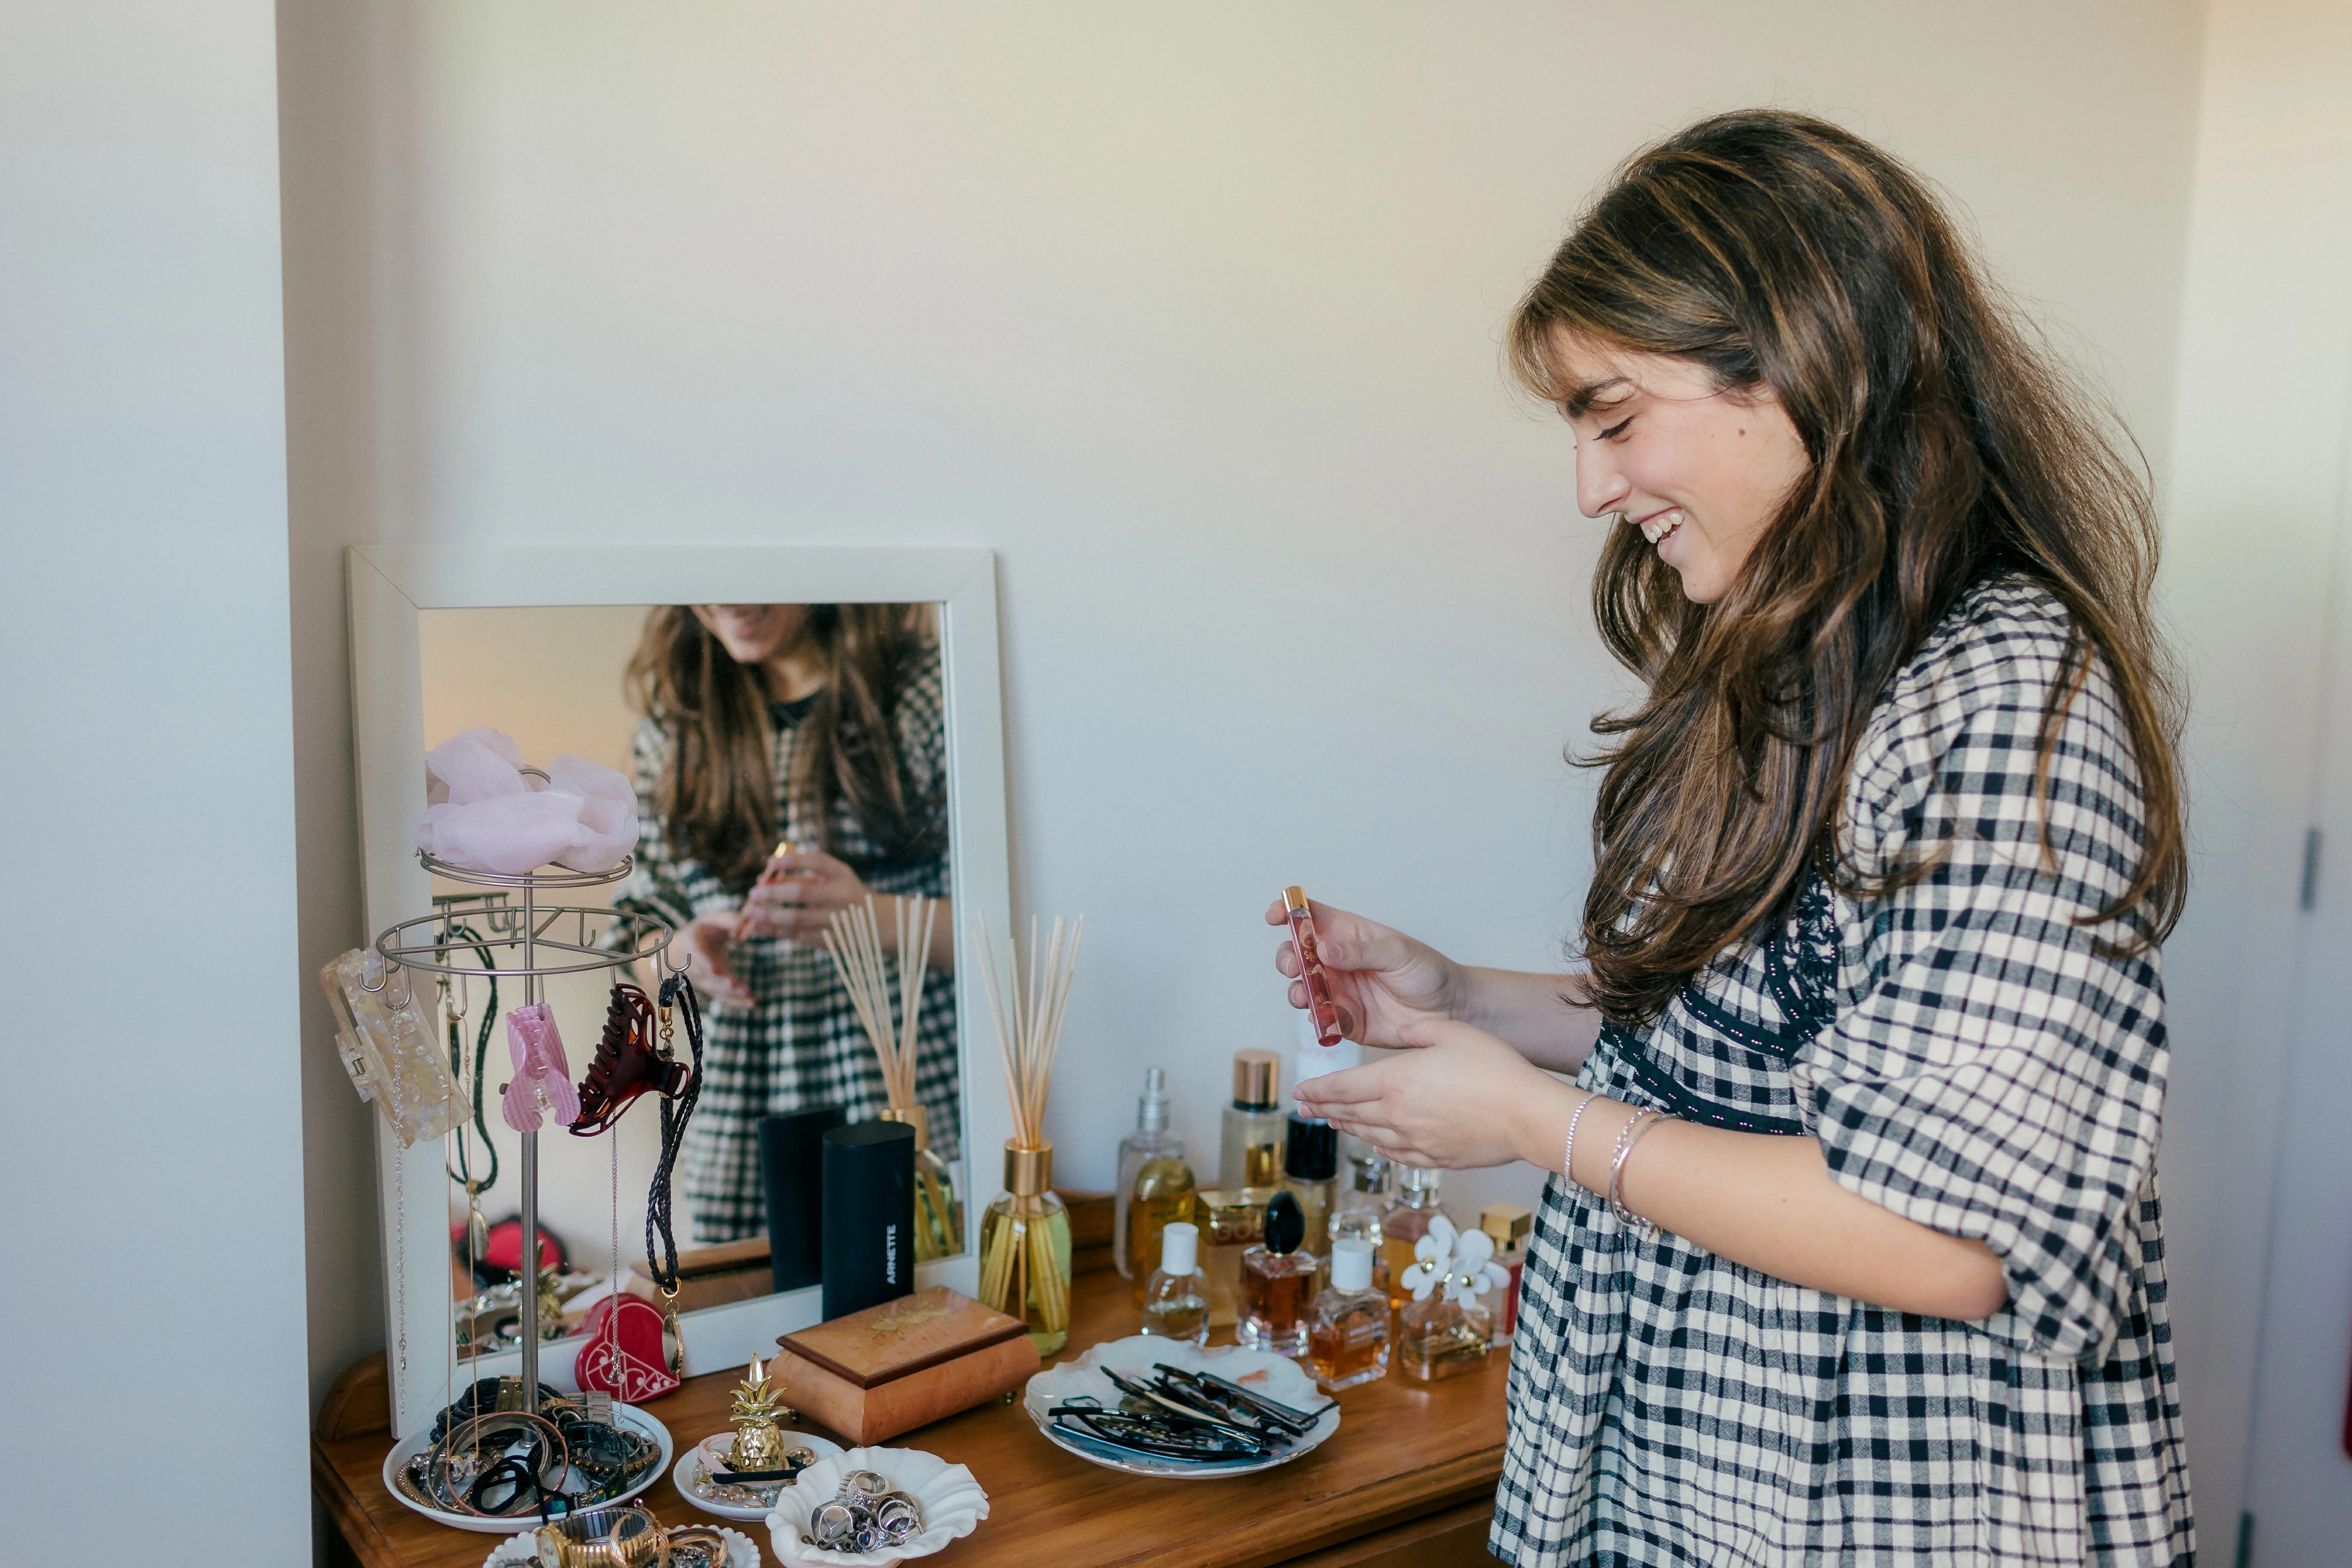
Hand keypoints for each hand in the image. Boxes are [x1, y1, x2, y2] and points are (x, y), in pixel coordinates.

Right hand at [682, 910, 751, 1006]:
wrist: (683, 951)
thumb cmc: (703, 931)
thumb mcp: (713, 920)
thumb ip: (729, 920)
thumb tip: (747, 926)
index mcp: (691, 944)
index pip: (696, 955)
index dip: (704, 962)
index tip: (714, 969)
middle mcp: (692, 965)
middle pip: (706, 976)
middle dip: (720, 981)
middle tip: (734, 984)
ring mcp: (700, 980)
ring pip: (714, 989)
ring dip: (731, 994)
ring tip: (749, 996)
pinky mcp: (711, 988)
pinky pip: (722, 997)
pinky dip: (736, 1002)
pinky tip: (751, 1003)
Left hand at [739, 847, 870, 942]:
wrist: (876, 924)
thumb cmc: (844, 894)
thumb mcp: (834, 878)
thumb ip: (805, 874)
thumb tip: (766, 876)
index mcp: (842, 875)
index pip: (817, 862)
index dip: (792, 861)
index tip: (771, 862)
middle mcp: (841, 897)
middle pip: (802, 893)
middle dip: (774, 892)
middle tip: (754, 892)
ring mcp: (836, 921)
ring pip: (796, 919)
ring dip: (769, 916)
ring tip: (751, 912)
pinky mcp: (829, 940)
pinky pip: (797, 936)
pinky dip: (775, 931)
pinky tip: (760, 927)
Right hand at [1262, 896, 1463, 1047]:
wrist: (1448, 1010)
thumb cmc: (1427, 971)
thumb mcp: (1398, 952)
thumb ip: (1360, 950)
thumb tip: (1323, 948)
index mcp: (1348, 935)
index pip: (1310, 916)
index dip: (1289, 912)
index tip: (1274, 916)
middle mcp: (1337, 962)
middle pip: (1296, 954)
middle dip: (1287, 959)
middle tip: (1294, 967)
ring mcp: (1338, 991)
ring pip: (1301, 988)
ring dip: (1297, 991)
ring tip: (1306, 996)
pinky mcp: (1344, 1020)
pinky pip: (1320, 1020)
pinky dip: (1317, 1020)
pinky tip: (1328, 1019)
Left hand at [1293, 1018, 1573, 1170]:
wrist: (1527, 1115)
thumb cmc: (1494, 1069)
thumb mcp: (1451, 1032)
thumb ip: (1417, 1033)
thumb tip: (1398, 1034)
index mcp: (1395, 1081)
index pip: (1341, 1087)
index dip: (1317, 1090)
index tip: (1300, 1093)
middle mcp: (1397, 1115)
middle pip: (1349, 1113)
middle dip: (1324, 1109)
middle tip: (1307, 1109)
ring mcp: (1415, 1140)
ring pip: (1370, 1135)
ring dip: (1349, 1127)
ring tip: (1336, 1123)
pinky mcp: (1435, 1157)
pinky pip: (1396, 1153)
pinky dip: (1380, 1146)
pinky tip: (1376, 1143)